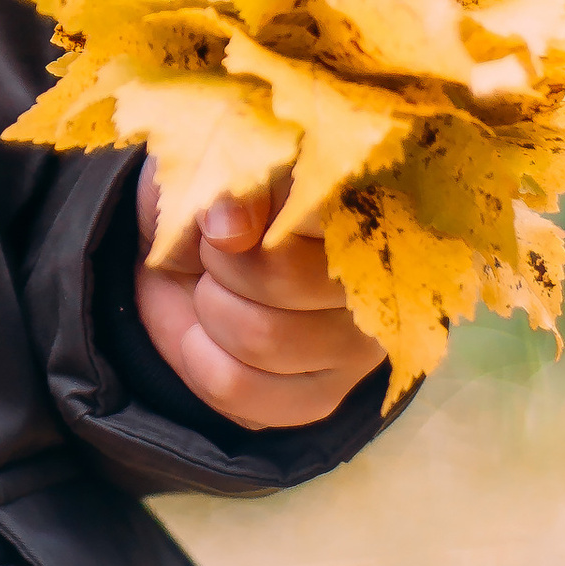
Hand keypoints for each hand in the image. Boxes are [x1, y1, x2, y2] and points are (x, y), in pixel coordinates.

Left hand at [133, 161, 388, 429]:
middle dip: (221, 262)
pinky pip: (240, 389)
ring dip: (210, 310)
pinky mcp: (323, 398)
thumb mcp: (211, 167)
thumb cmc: (212, 198)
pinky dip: (199, 359)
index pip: (326, 208)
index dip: (263, 215)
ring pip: (262, 338)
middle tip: (216, 252)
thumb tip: (232, 229)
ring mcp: (359, 345)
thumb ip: (230, 186)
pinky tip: (208, 339)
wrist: (184, 257)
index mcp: (363, 201)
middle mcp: (380, 276)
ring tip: (214, 292)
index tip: (232, 214)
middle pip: (283, 278)